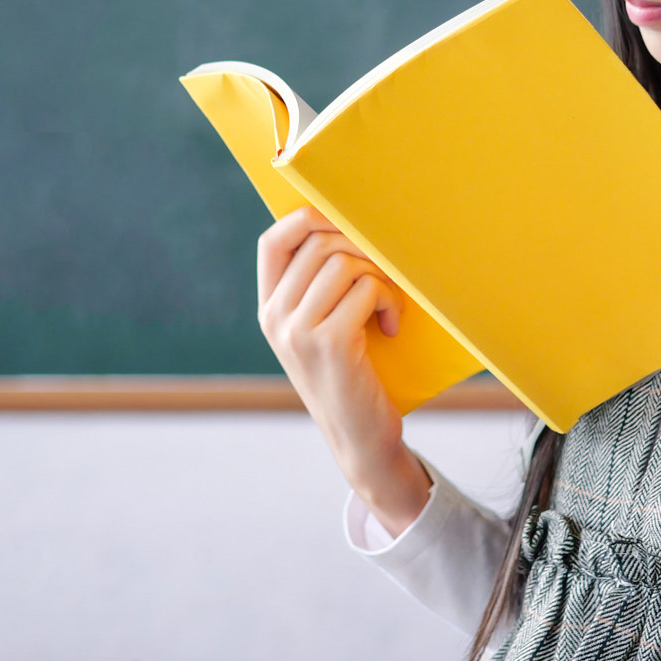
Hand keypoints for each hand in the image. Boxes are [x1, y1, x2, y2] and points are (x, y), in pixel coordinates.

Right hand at [258, 206, 430, 533]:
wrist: (361, 441)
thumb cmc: (352, 378)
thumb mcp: (321, 331)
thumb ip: (319, 288)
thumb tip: (348, 227)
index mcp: (269, 310)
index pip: (273, 240)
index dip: (308, 219)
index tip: (347, 226)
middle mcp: (276, 318)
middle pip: (319, 243)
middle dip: (362, 249)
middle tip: (385, 275)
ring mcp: (298, 331)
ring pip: (344, 262)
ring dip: (380, 277)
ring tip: (388, 306)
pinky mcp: (330, 343)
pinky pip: (366, 288)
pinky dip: (389, 300)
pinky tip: (391, 326)